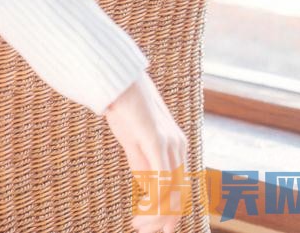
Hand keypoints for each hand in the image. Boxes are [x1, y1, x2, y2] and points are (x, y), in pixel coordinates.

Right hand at [104, 72, 188, 232]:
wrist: (119, 80)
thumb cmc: (125, 108)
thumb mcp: (135, 141)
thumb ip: (143, 163)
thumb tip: (146, 190)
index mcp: (177, 146)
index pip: (179, 187)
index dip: (166, 210)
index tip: (144, 222)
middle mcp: (179, 146)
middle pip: (180, 194)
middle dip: (162, 218)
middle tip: (140, 229)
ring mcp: (170, 143)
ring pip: (173, 192)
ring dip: (156, 215)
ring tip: (138, 224)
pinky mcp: (157, 140)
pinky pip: (162, 180)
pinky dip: (154, 202)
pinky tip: (142, 210)